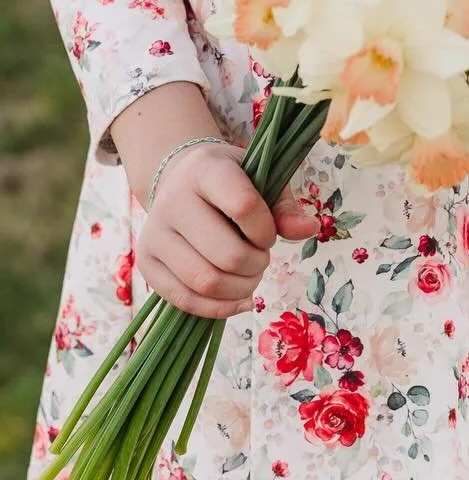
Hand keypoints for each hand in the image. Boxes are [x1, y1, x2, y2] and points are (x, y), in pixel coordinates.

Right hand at [137, 143, 317, 319]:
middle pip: (224, 253)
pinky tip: (239, 300)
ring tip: (251, 277)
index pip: (243, 206)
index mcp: (205, 170)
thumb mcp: (260, 178)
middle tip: (262, 259)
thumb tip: (309, 230)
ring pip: (204, 282)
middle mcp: (172, 201)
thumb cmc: (231, 181)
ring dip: (239, 289)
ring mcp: (154, 234)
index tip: (269, 234)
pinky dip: (218, 308)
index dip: (265, 230)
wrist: (181, 179)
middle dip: (255, 265)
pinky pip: (184, 300)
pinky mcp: (147, 263)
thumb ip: (284, 206)